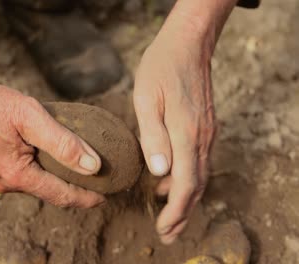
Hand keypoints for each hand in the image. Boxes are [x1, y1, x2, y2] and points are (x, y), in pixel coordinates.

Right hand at [0, 38, 104, 207]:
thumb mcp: (30, 116)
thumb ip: (63, 142)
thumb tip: (93, 166)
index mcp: (17, 175)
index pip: (61, 195)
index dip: (86, 198)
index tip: (106, 197)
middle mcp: (3, 183)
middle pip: (46, 191)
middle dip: (71, 188)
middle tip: (93, 181)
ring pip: (31, 182)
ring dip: (52, 178)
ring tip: (71, 167)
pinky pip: (16, 175)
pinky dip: (35, 170)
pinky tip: (40, 157)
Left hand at [133, 19, 215, 243]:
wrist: (188, 45)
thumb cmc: (161, 69)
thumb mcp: (147, 99)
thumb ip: (153, 136)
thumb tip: (160, 172)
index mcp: (186, 134)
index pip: (186, 185)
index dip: (175, 211)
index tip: (163, 229)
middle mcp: (201, 138)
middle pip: (197, 187)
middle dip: (182, 214)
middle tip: (168, 235)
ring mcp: (206, 133)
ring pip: (199, 176)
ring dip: (185, 199)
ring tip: (169, 217)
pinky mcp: (204, 127)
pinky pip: (198, 161)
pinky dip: (187, 179)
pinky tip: (169, 182)